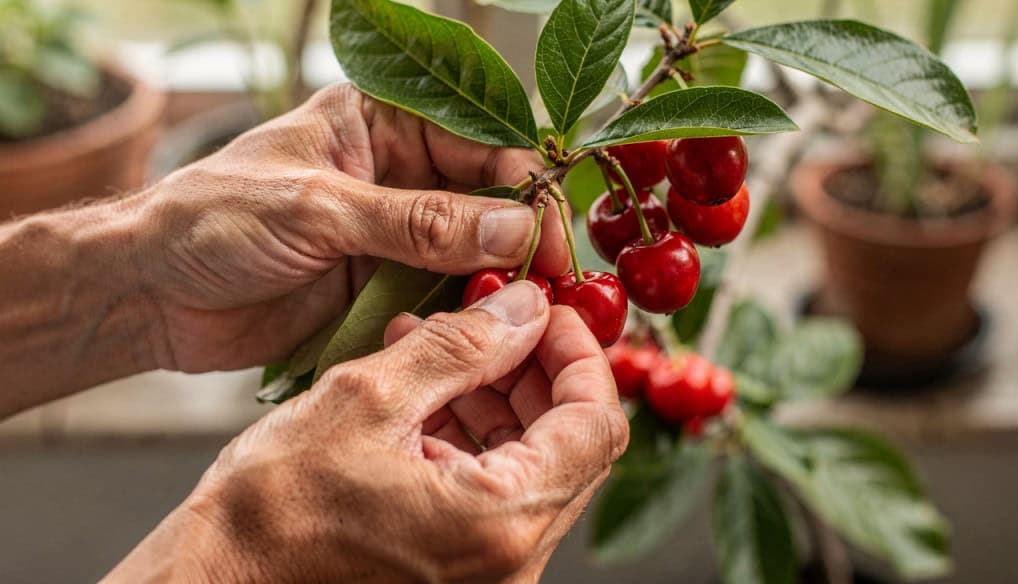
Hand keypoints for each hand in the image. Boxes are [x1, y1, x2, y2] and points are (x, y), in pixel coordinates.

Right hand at [106, 282, 628, 582]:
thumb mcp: (368, 399)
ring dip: (495, 395)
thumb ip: (462, 344)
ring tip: (436, 343)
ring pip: (529, 463)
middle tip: (492, 318)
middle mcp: (510, 559)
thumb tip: (524, 306)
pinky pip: (490, 491)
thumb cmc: (270, 509)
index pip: (596, 423)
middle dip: (533, 369)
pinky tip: (419, 390)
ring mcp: (486, 570)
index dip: (578, 354)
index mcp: (500, 520)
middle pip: (569, 444)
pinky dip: (467, 434)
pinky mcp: (457, 570)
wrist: (216, 581)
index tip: (544, 311)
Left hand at [137, 83, 568, 371]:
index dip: (523, 187)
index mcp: (379, 120)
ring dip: (502, 280)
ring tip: (535, 314)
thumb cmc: (212, 221)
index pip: (479, 143)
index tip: (549, 240)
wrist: (151, 293)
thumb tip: (513, 230)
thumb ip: (417, 222)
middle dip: (522, 237)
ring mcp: (391, 232)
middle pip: (488, 197)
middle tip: (555, 286)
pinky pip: (442, 293)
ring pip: (473, 249)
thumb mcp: (318, 210)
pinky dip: (468, 311)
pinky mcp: (381, 284)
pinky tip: (491, 332)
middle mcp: (396, 171)